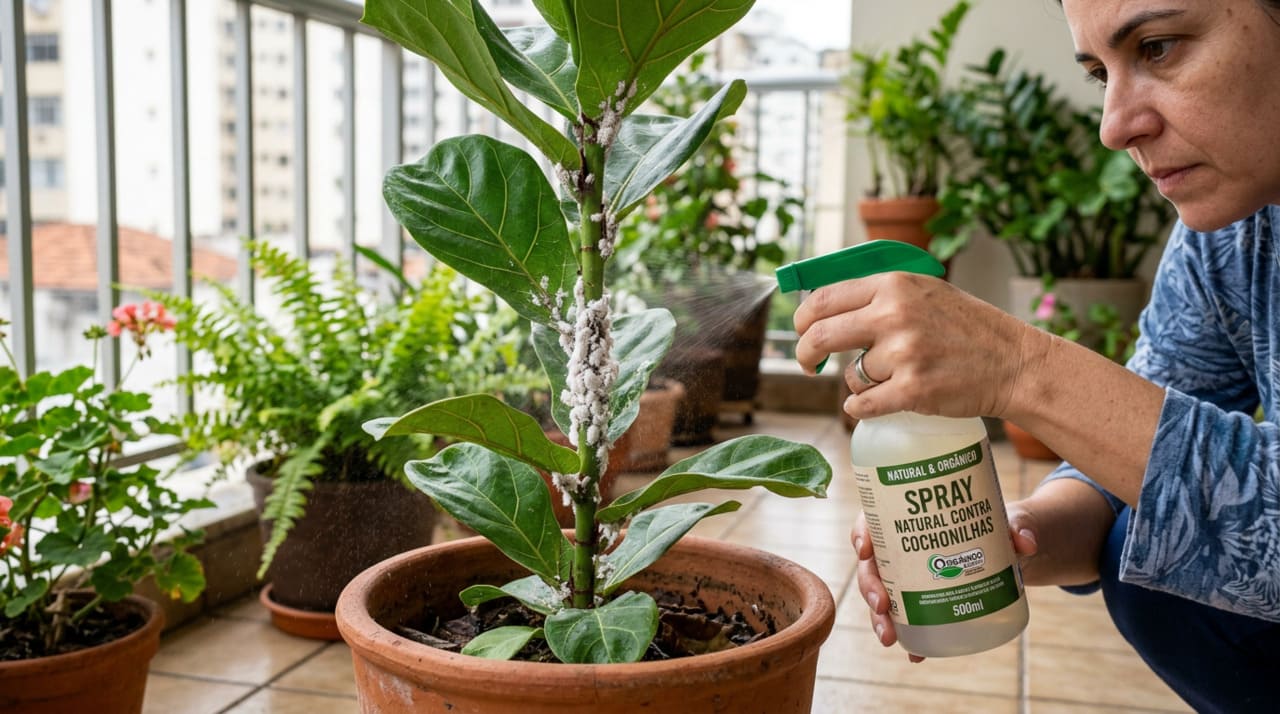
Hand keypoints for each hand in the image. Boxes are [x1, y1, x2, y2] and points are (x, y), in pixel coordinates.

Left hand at [793, 272, 1044, 420]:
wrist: (1015, 363)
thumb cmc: (967, 328)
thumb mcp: (924, 291)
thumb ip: (880, 294)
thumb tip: (822, 305)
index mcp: (893, 285)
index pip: (823, 299)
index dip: (801, 320)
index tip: (801, 333)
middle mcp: (894, 315)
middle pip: (819, 335)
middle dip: (804, 354)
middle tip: (807, 365)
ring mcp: (904, 353)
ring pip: (850, 375)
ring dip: (860, 382)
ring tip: (891, 378)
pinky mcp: (913, 390)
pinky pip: (863, 405)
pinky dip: (861, 408)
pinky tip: (875, 403)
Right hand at [853, 506, 1038, 661]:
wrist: (1013, 549)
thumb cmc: (999, 524)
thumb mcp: (1010, 521)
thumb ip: (1018, 526)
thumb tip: (1026, 542)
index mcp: (911, 519)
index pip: (874, 520)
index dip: (862, 533)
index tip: (865, 550)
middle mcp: (904, 549)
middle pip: (873, 565)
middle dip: (870, 586)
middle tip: (882, 605)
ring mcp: (912, 577)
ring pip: (883, 596)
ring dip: (880, 618)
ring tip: (890, 638)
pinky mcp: (927, 600)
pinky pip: (911, 620)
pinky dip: (911, 639)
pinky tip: (915, 655)